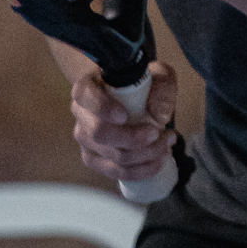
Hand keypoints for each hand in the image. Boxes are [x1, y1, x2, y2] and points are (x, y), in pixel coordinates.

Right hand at [69, 61, 176, 184]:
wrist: (134, 98)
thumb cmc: (142, 84)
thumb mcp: (158, 75)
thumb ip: (162, 87)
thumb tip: (158, 116)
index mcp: (87, 87)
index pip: (84, 96)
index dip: (102, 108)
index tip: (124, 115)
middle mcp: (80, 113)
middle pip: (99, 133)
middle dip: (132, 138)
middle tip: (158, 133)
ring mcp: (85, 138)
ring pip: (110, 156)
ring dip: (143, 155)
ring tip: (166, 146)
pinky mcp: (94, 159)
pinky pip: (114, 171)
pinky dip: (139, 170)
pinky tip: (157, 162)